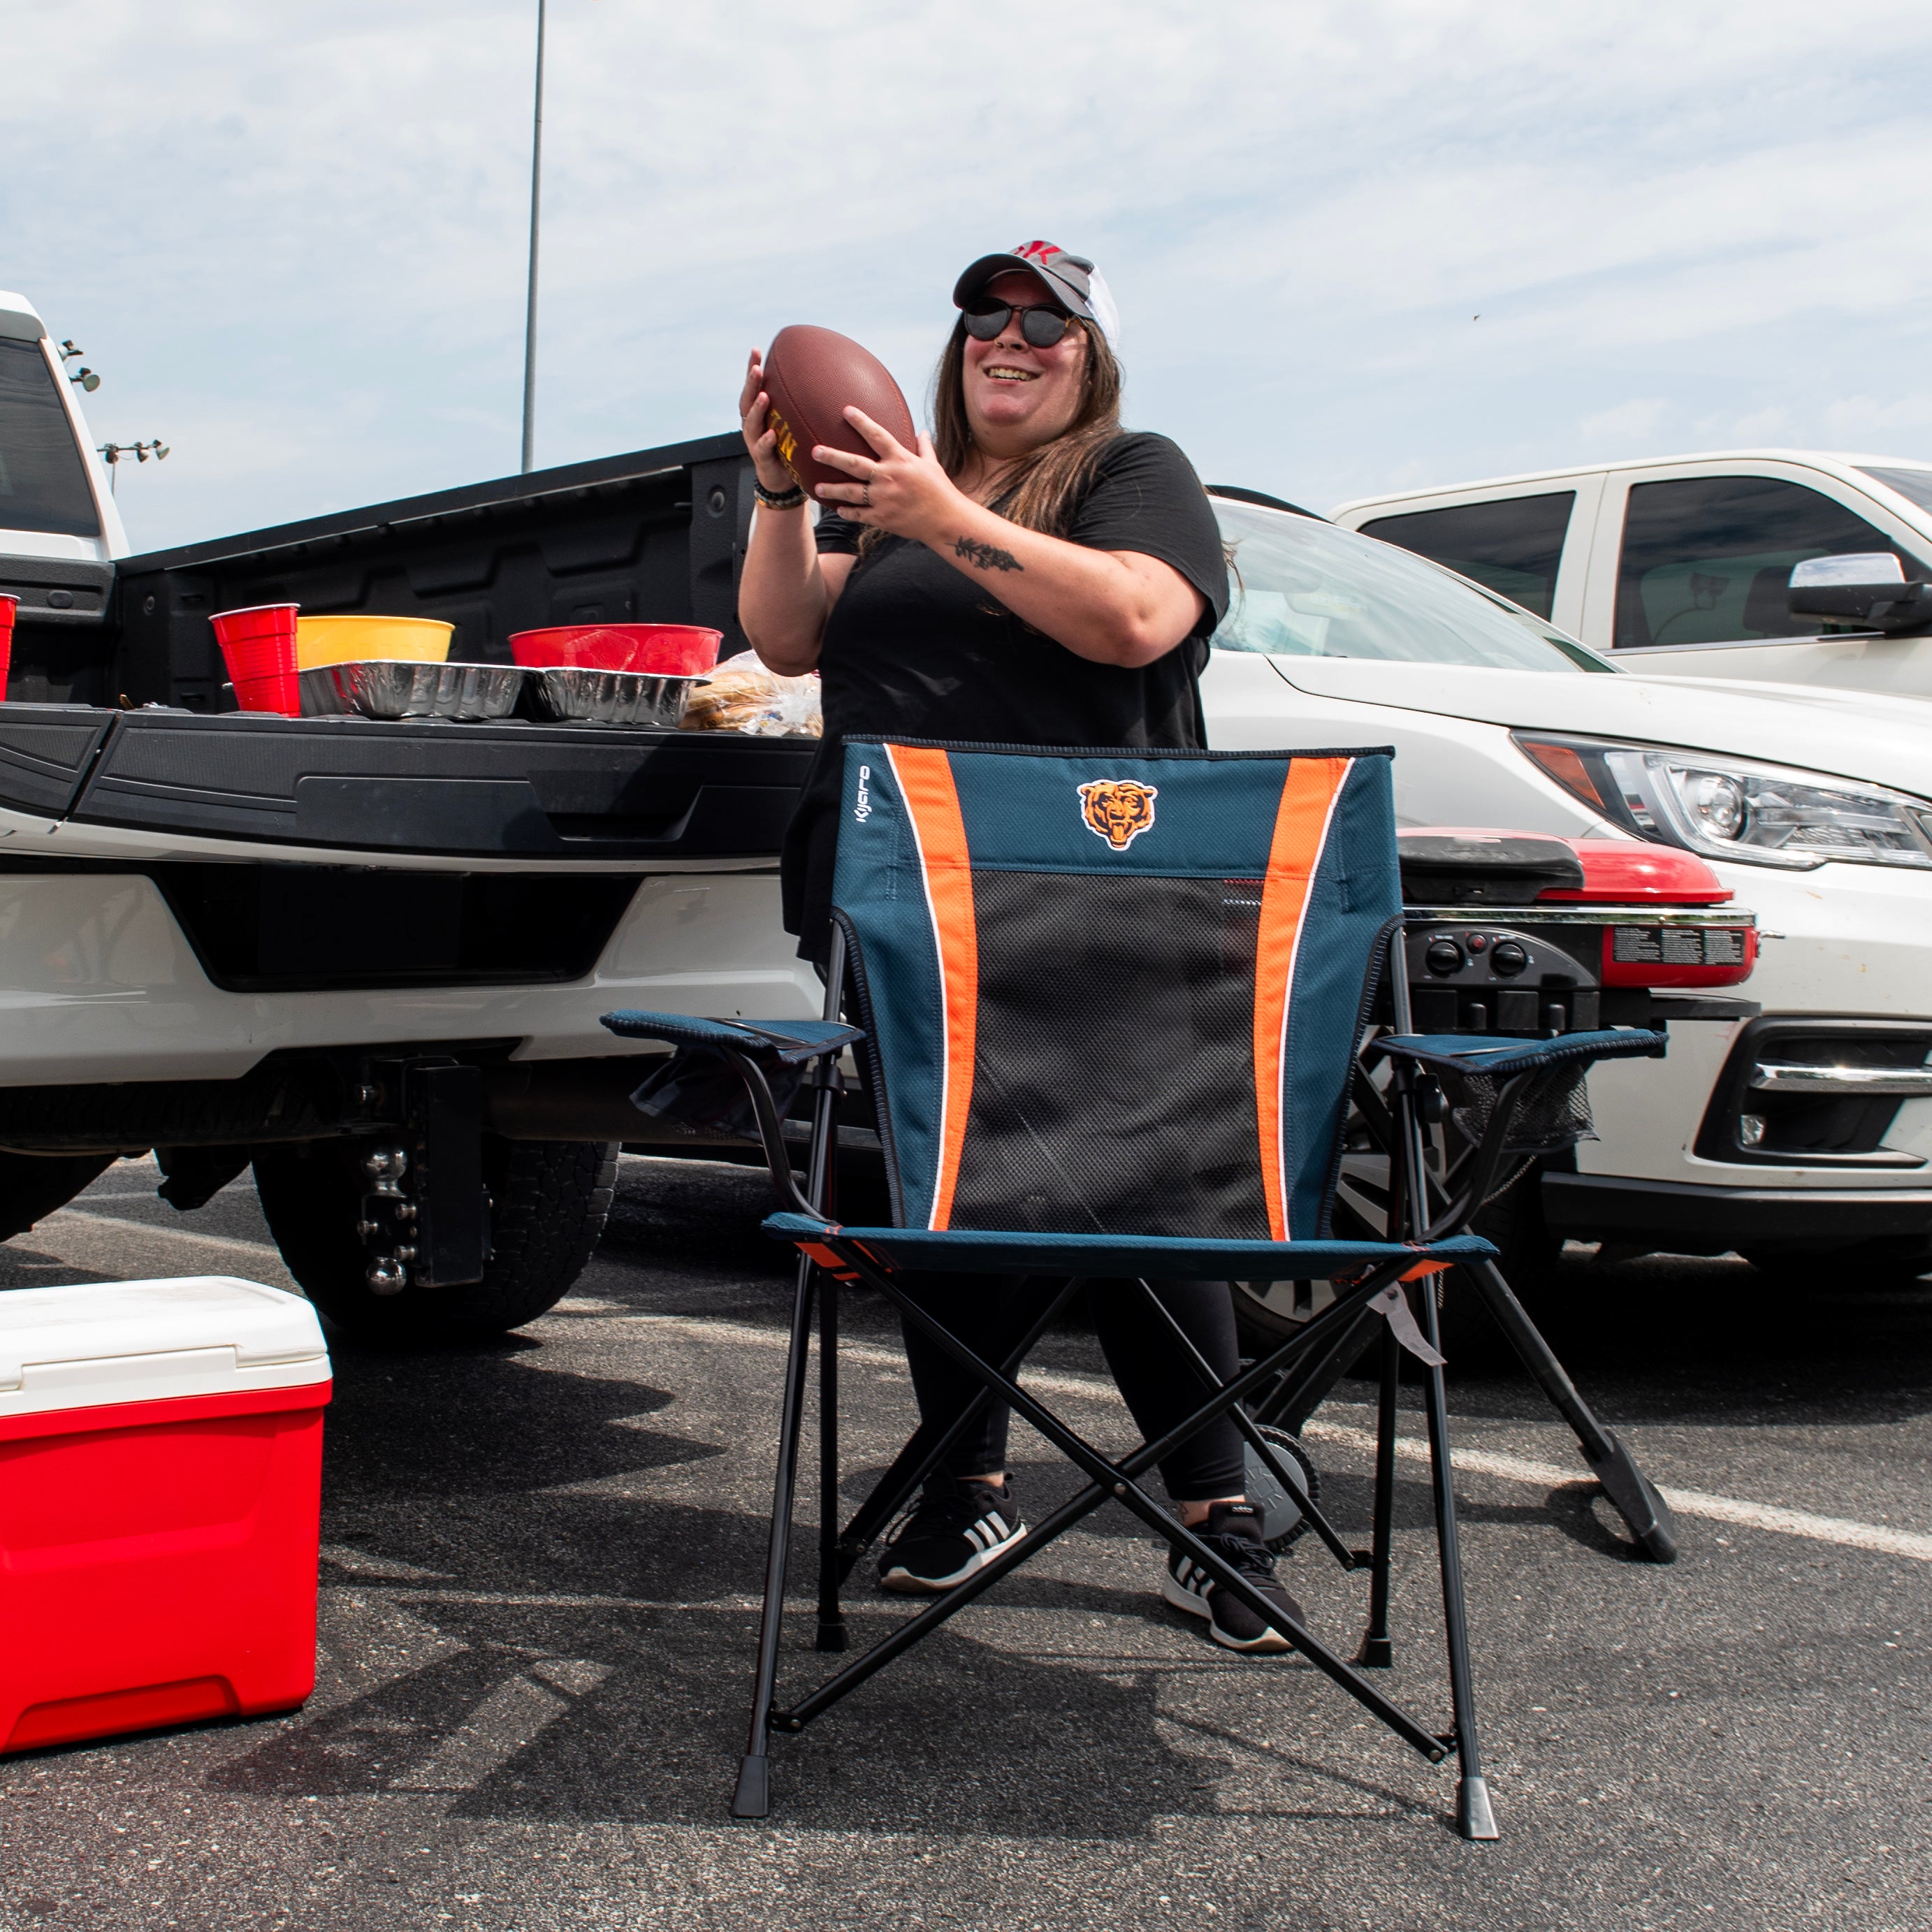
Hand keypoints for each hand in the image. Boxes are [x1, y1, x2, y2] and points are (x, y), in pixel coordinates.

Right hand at [739, 349, 796, 492]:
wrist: (781, 479)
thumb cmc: (788, 446)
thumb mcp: (792, 422)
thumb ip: (799, 404)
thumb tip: (825, 380)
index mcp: (758, 413)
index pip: (754, 387)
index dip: (752, 369)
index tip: (757, 350)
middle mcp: (753, 424)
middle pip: (747, 400)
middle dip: (752, 383)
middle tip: (757, 369)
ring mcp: (754, 441)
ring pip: (752, 423)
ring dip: (757, 409)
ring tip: (764, 396)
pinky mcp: (762, 459)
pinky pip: (762, 449)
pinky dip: (766, 441)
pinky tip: (772, 434)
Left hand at [812, 408, 961, 542]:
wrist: (946, 521)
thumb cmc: (940, 491)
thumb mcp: (932, 465)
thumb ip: (924, 447)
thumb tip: (922, 432)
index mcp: (900, 460)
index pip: (877, 435)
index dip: (861, 422)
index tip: (846, 410)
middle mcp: (888, 477)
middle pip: (854, 464)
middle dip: (832, 457)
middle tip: (815, 451)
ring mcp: (883, 499)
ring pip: (851, 492)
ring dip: (832, 489)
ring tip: (817, 486)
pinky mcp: (882, 518)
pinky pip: (859, 514)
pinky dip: (848, 512)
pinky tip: (838, 509)